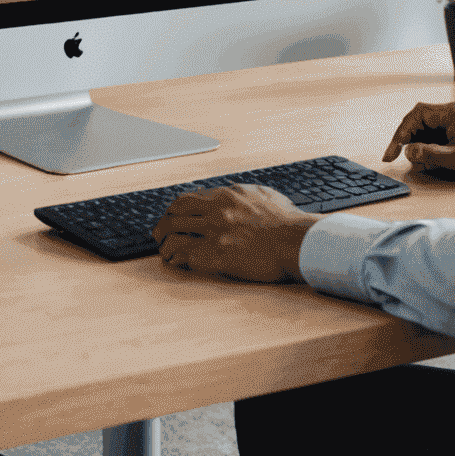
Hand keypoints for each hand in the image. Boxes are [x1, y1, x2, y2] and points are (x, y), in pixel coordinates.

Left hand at [151, 185, 317, 280]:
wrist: (295, 241)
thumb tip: (232, 192)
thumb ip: (242, 193)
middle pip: (174, 215)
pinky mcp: (216, 255)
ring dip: (164, 243)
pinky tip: (175, 262)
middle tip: (159, 233)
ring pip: (173, 234)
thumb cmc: (285, 220)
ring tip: (164, 250)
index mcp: (225, 194)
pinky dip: (175, 259)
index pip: (186, 199)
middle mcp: (215, 210)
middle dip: (162, 224)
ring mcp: (214, 233)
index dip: (174, 209)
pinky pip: (184, 255)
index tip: (172, 216)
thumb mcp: (262, 194)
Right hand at [382, 101, 454, 176]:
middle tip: (394, 155)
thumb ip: (431, 154)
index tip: (392, 152)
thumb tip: (408, 151)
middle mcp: (450, 111)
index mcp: (449, 113)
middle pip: (417, 119)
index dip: (400, 134)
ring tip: (413, 160)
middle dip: (404, 137)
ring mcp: (454, 118)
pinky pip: (436, 131)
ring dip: (416, 141)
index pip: (415, 116)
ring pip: (425, 126)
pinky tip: (427, 157)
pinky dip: (427, 143)